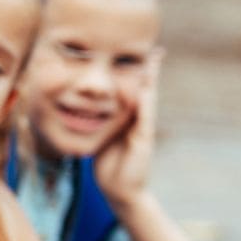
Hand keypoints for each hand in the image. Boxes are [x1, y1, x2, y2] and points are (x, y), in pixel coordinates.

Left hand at [92, 63, 159, 208]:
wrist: (119, 191)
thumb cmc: (109, 166)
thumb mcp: (102, 138)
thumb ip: (99, 124)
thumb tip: (84, 110)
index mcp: (128, 120)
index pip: (132, 92)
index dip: (134, 74)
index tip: (138, 55)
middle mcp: (138, 121)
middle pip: (145, 90)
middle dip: (149, 70)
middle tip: (155, 49)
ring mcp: (143, 130)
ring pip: (148, 100)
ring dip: (151, 81)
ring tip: (154, 60)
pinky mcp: (143, 141)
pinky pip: (144, 119)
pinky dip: (144, 104)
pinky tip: (144, 89)